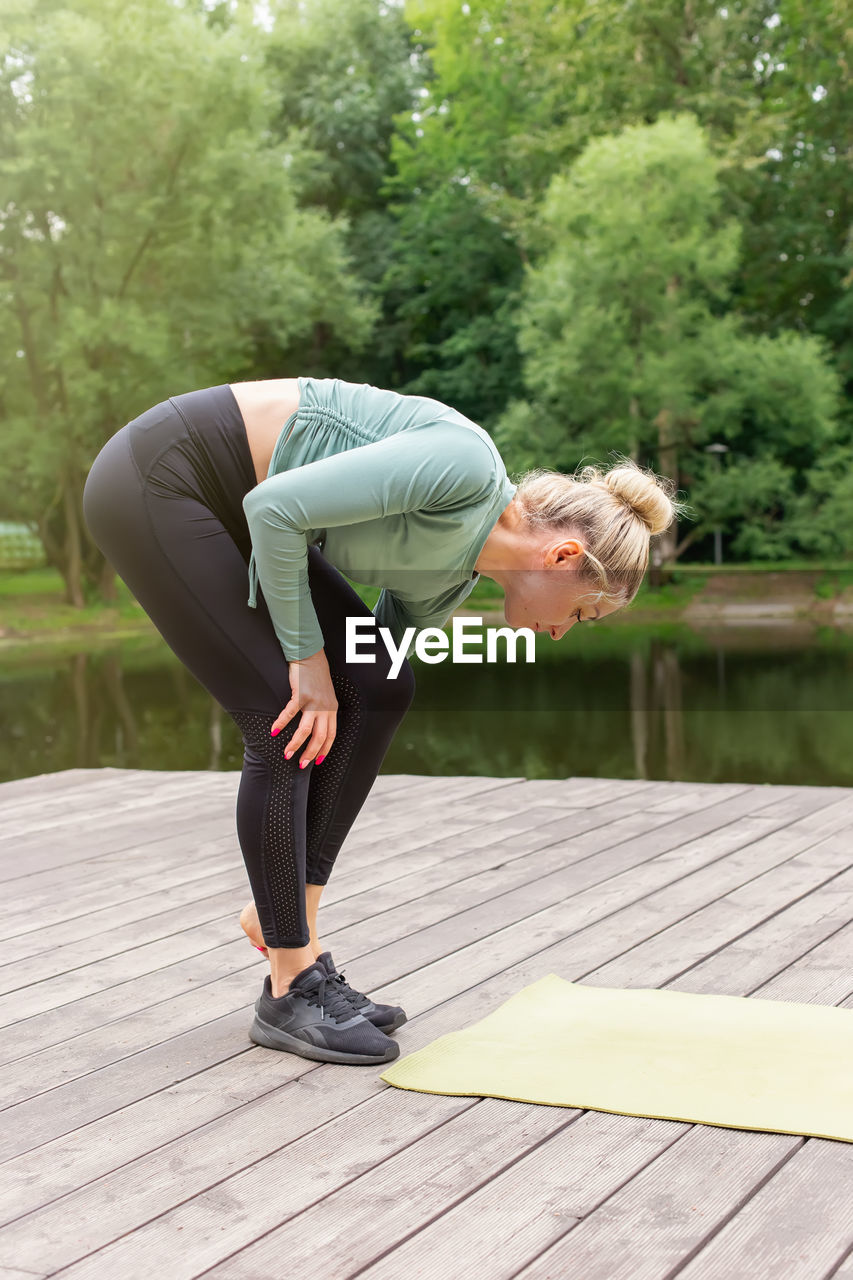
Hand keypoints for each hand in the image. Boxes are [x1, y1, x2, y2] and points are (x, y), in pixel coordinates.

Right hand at [271, 647, 336, 767]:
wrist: (310, 656)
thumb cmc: (315, 676)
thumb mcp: (324, 695)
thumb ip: (322, 709)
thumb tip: (314, 724)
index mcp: (332, 710)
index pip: (331, 736)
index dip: (324, 750)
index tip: (316, 762)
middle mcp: (326, 708)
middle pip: (320, 737)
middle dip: (310, 753)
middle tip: (301, 765)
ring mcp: (314, 702)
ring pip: (306, 730)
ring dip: (296, 745)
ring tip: (287, 754)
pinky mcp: (301, 695)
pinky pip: (290, 714)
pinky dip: (281, 723)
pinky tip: (274, 731)